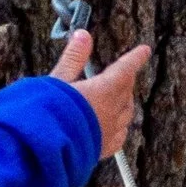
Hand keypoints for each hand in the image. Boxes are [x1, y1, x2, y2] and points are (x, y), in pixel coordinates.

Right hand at [55, 28, 151, 156]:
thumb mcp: (57, 80)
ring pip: (126, 114)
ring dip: (124, 102)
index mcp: (103, 92)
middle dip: (126, 80)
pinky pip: (119, 136)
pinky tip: (113, 126)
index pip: (125, 70)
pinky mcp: (102, 150)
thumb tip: (84, 35)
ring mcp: (109, 133)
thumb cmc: (46, 113)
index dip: (135, 58)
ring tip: (118, 98)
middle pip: (126, 92)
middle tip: (122, 73)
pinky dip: (119, 127)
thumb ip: (73, 58)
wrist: (40, 151)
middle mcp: (111, 113)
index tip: (144, 50)